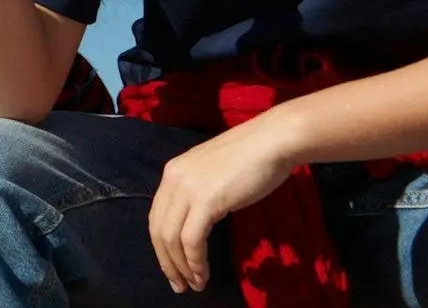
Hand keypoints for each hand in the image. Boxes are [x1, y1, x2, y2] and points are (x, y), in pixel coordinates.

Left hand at [149, 113, 300, 293]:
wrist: (271, 141)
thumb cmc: (250, 158)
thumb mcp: (212, 176)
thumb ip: (199, 194)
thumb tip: (196, 223)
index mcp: (173, 173)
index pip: (156, 216)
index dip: (162, 247)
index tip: (173, 269)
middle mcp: (173, 179)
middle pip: (158, 230)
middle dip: (167, 262)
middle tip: (179, 285)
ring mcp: (187, 188)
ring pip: (172, 238)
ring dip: (181, 267)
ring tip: (194, 284)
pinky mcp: (205, 200)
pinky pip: (191, 240)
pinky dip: (195, 261)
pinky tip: (203, 274)